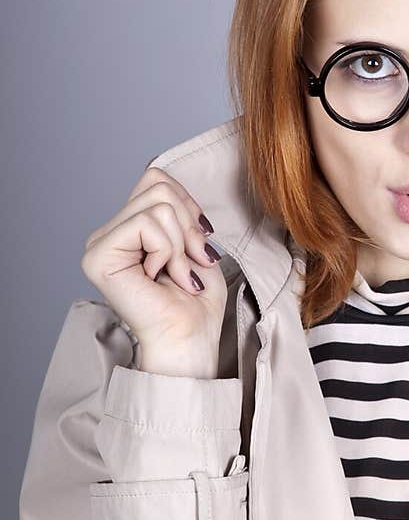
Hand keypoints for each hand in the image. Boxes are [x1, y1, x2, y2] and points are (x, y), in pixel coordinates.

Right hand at [80, 167, 226, 375]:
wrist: (190, 339)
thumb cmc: (195, 303)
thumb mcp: (195, 243)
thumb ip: (179, 210)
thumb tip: (171, 187)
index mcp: (128, 227)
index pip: (157, 179)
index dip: (188, 206)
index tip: (199, 245)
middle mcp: (109, 233)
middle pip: (158, 186)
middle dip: (188, 226)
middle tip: (190, 263)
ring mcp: (100, 244)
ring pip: (156, 205)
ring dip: (180, 243)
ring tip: (176, 273)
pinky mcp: (98, 257)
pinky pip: (145, 224)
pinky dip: (167, 250)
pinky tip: (161, 277)